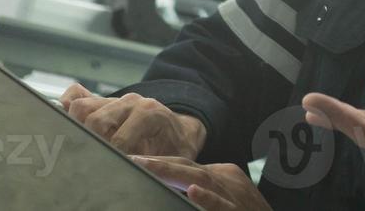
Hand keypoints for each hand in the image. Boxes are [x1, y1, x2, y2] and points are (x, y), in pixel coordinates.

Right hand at [60, 84, 206, 157]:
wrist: (180, 129)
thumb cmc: (175, 147)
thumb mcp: (172, 158)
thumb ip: (153, 164)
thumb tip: (132, 170)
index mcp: (150, 113)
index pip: (118, 139)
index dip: (113, 157)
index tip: (111, 168)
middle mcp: (131, 102)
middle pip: (94, 120)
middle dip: (93, 145)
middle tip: (98, 159)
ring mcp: (115, 99)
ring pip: (81, 108)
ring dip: (80, 130)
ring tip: (91, 148)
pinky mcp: (103, 101)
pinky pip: (76, 94)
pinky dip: (68, 109)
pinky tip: (73, 127)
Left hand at [130, 156, 269, 210]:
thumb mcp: (224, 197)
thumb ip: (202, 192)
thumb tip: (175, 188)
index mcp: (222, 175)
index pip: (186, 165)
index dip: (160, 162)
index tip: (134, 161)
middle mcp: (227, 179)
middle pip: (188, 166)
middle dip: (159, 163)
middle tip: (130, 160)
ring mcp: (234, 195)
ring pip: (201, 179)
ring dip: (172, 172)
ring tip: (146, 167)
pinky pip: (222, 204)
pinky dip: (207, 197)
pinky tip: (192, 191)